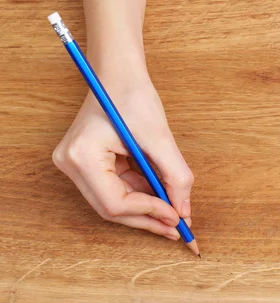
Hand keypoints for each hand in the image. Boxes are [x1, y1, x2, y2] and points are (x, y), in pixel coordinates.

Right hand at [52, 70, 193, 240]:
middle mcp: (72, 164)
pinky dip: (141, 196)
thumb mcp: (160, 137)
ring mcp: (77, 165)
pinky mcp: (88, 165)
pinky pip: (117, 189)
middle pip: (111, 208)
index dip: (148, 213)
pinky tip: (162, 198)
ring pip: (115, 202)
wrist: (118, 73)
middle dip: (148, 218)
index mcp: (82, 155)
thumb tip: (184, 211)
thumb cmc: (134, 95)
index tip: (176, 216)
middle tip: (178, 228)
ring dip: (147, 210)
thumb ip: (174, 176)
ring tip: (175, 215)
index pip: (114, 202)